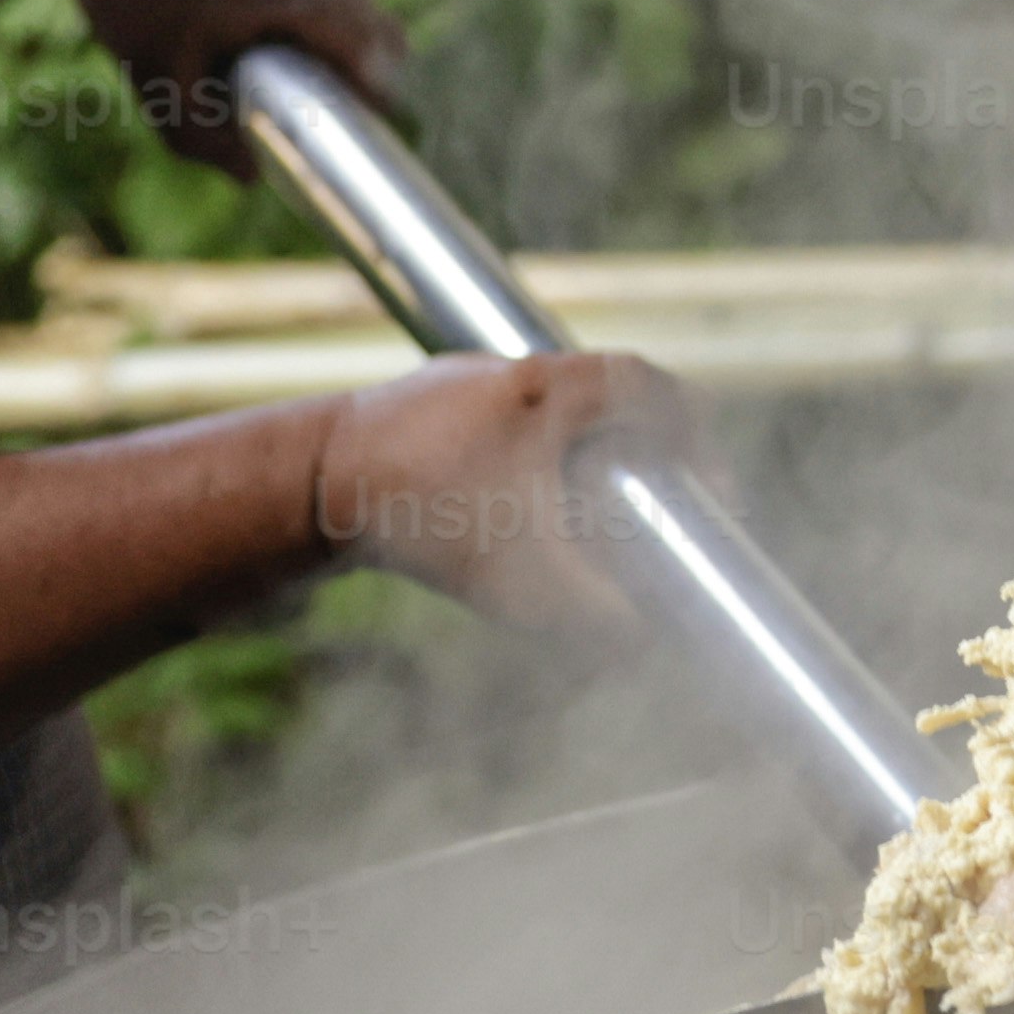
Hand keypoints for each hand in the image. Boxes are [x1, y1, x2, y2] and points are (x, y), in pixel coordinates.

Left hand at [37, 0, 397, 136]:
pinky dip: (308, 8)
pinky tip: (251, 16)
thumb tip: (252, 177)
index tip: (333, 147)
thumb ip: (203, 137)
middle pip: (372, 39)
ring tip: (253, 53)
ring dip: (321, 41)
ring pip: (356, 9)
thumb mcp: (155, 72)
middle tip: (279, 104)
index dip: (361, 114)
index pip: (375, 65)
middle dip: (336, 79)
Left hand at [306, 353, 667, 633]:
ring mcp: (456, 384)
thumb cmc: (425, 519)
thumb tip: (642, 642)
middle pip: (600, 399)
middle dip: (635, 452)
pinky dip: (518, 469)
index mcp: (550, 389)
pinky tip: (508, 519)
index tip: (707, 473)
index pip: (647, 384)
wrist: (306, 486)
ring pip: (543, 417)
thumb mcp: (526, 581)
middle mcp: (508, 372)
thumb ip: (598, 617)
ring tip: (582, 521)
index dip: (690, 426)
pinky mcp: (414, 411)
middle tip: (653, 504)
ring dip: (573, 462)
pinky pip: (492, 431)